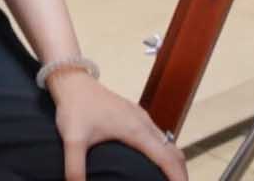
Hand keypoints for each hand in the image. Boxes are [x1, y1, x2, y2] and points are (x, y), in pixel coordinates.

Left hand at [46, 71, 185, 180]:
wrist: (74, 82)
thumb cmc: (75, 108)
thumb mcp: (73, 140)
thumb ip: (75, 168)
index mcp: (136, 130)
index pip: (166, 158)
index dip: (177, 177)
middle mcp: (144, 123)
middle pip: (174, 151)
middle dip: (181, 173)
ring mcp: (141, 117)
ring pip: (168, 143)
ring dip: (174, 162)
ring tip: (171, 180)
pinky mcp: (135, 115)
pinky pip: (159, 136)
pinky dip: (165, 152)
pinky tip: (155, 161)